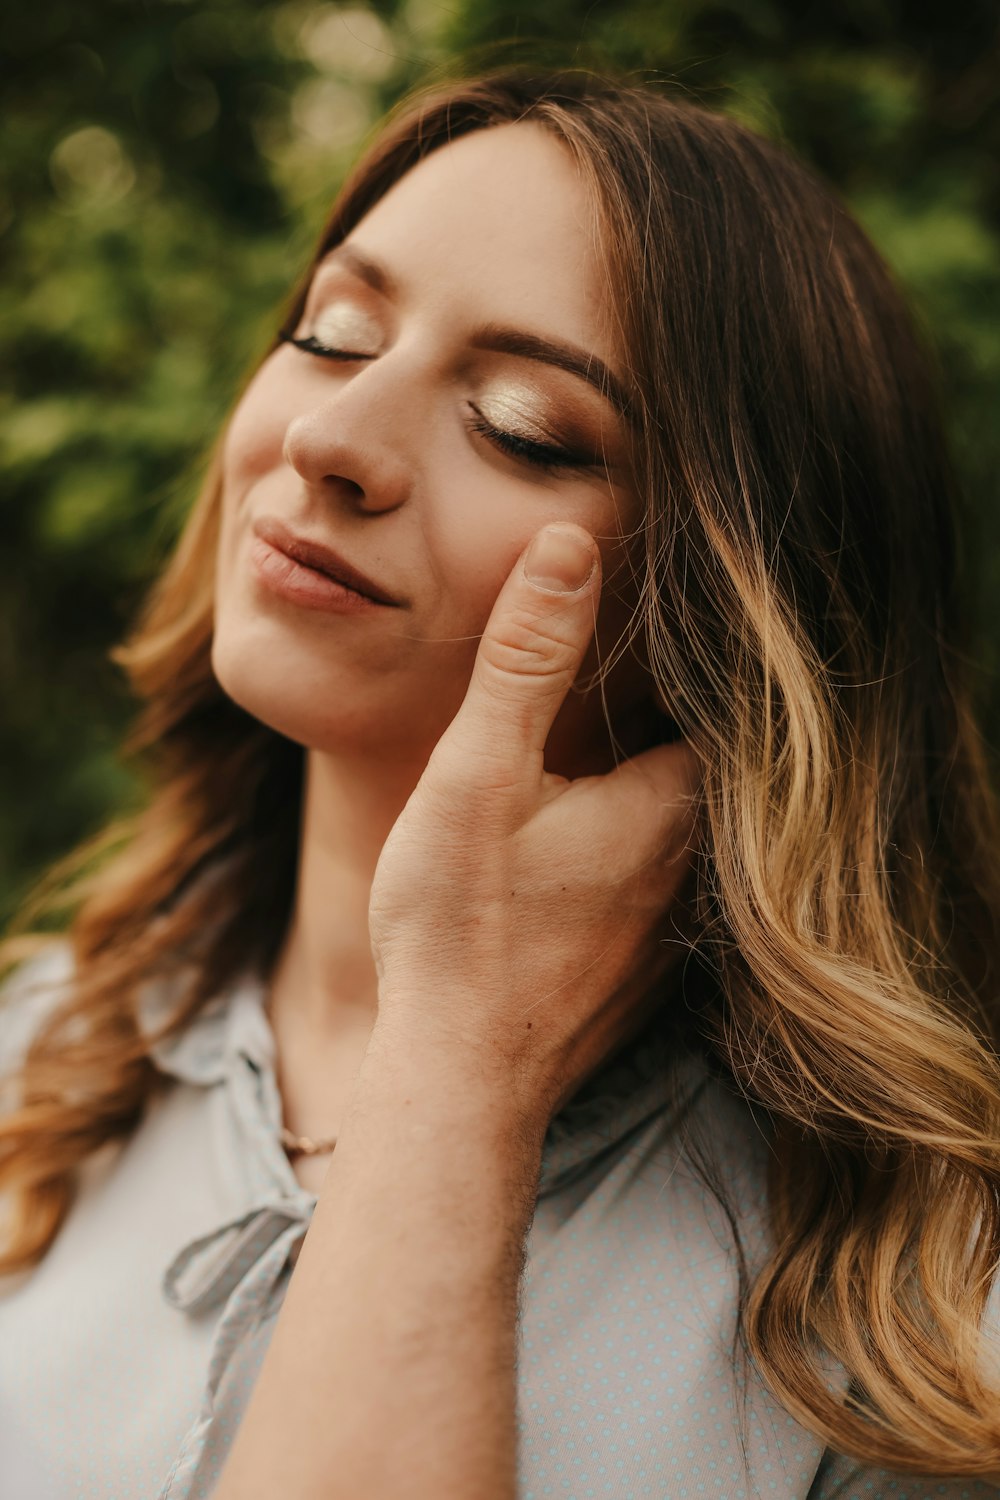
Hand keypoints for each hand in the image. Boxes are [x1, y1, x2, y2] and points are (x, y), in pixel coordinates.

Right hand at [368, 523, 700, 1131]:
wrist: (456, 1082)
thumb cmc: (460, 926)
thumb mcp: (480, 772)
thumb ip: (526, 659)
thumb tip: (568, 545)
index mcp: (669, 807)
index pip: (712, 708)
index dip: (675, 667)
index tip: (636, 638)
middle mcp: (688, 871)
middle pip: (690, 771)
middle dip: (646, 732)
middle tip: (593, 698)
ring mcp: (666, 933)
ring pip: (665, 837)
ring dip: (628, 801)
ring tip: (572, 771)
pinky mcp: (636, 978)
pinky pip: (640, 895)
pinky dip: (610, 865)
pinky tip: (556, 867)